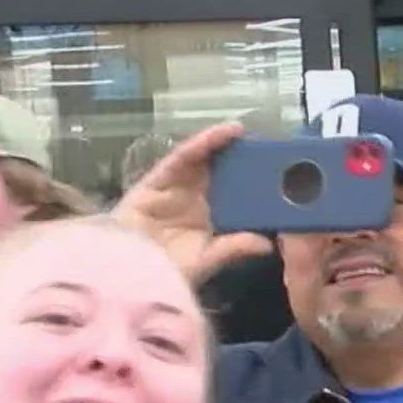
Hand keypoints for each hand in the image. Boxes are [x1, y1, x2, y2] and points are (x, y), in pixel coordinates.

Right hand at [111, 121, 269, 281]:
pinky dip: (200, 144)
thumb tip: (269, 244)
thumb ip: (234, 248)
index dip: (255, 181)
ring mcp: (176, 187)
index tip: (280, 169)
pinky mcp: (157, 179)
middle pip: (221, 172)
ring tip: (240, 131)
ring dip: (220, 144)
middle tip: (262, 142)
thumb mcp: (205, 260)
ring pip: (202, 160)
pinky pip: (181, 157)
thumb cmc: (163, 271)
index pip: (236, 195)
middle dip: (240, 157)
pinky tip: (220, 134)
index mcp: (209, 219)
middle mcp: (194, 199)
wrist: (122, 271)